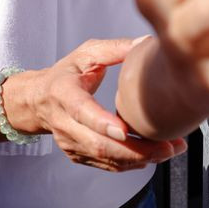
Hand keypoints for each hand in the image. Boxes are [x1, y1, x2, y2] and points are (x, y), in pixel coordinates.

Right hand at [9, 38, 185, 171]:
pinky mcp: (78, 155)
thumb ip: (114, 48)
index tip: (125, 130)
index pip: (82, 112)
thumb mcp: (86, 53)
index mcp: (63, 93)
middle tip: (167, 147)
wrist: (39, 100)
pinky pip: (106, 165)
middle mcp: (64, 123)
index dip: (103, 123)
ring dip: (140, 158)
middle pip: (98, 144)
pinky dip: (131, 163)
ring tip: (170, 150)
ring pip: (105, 158)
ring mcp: (70, 143)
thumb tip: (145, 43)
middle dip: (135, 149)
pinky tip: (153, 155)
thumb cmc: (66, 74)